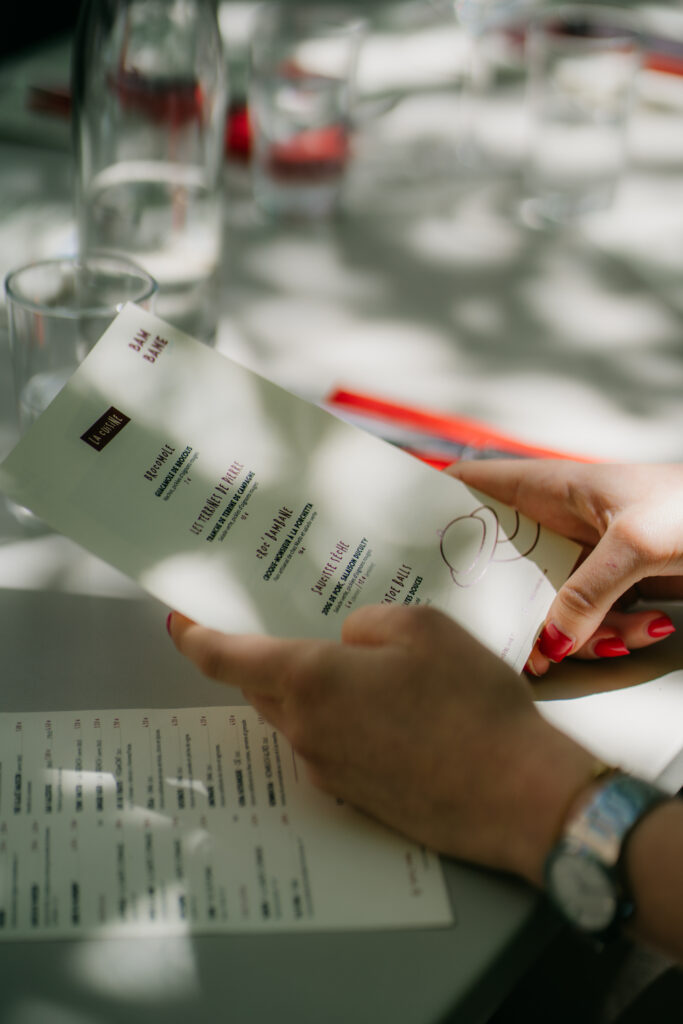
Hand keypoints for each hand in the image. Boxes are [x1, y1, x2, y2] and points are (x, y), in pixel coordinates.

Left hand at [168, 603, 595, 884]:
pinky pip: (328, 743)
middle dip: (261, 655)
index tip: (180, 619)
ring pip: (296, 716)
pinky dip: (339, 719)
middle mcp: (305, 730)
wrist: (516, 795)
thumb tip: (347, 639)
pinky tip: (387, 708)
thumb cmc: (469, 704)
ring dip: (308, 688)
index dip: (196, 635)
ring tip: (356, 663)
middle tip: (285, 622)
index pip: (226, 657)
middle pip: (260, 686)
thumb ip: (366, 622)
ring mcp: (328, 768)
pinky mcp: (355, 794)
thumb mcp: (422, 628)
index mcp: (309, 681)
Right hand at [446, 460, 682, 674]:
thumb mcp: (636, 543)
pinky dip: (616, 634)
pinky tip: (649, 627)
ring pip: (549, 604)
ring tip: (618, 637)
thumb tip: (550, 642)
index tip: (411, 548)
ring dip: (582, 633)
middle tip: (518, 645)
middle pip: (503, 564)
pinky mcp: (614, 584)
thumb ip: (587, 593)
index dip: (436, 508)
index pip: (473, 486)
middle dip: (507, 608)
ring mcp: (585, 554)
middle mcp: (560, 521)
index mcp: (551, 488)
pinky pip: (592, 620)